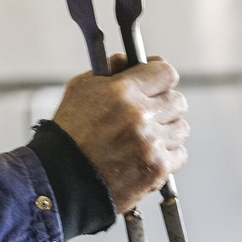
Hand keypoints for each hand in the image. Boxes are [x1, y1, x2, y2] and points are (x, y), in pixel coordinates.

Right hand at [52, 56, 188, 212]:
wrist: (61, 180)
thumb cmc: (68, 135)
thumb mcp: (80, 91)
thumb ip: (109, 70)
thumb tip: (129, 60)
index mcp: (122, 92)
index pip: (166, 73)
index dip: (161, 77)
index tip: (156, 82)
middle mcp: (140, 116)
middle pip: (178, 101)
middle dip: (165, 105)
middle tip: (149, 113)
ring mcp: (151, 144)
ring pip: (181, 128)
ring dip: (167, 131)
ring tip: (145, 138)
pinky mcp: (157, 169)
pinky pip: (179, 154)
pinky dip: (167, 155)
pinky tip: (147, 155)